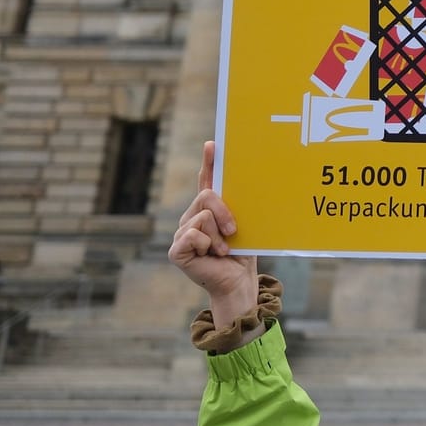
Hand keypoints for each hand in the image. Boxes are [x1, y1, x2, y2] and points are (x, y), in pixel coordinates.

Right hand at [169, 142, 257, 322]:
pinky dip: (209, 244)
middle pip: (207, 196)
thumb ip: (237, 205)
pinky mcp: (176, 250)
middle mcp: (191, 217)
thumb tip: (248, 178)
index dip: (209, 162)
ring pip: (203, 216)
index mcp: (208, 210)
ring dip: (220, 234)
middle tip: (234, 230)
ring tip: (224, 249)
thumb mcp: (244, 223)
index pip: (206, 181)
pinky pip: (194, 234)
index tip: (213, 144)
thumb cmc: (243, 253)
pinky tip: (212, 255)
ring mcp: (181, 233)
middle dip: (225, 211)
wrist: (238, 281)